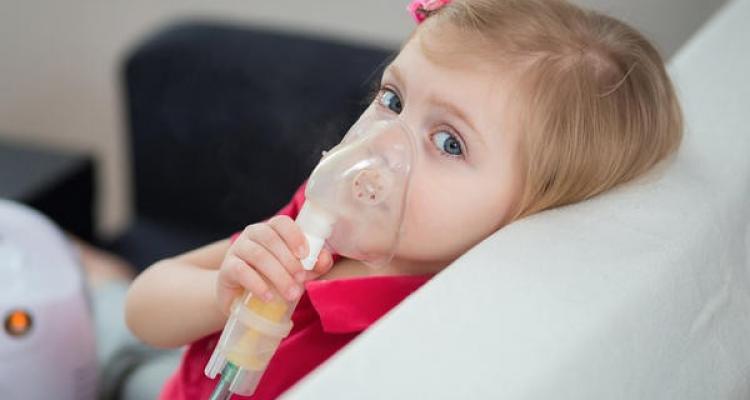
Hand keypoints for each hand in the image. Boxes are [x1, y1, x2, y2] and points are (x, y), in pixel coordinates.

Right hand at [216, 215, 333, 314]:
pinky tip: (269, 297)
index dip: (294, 236)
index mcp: (271, 229)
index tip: (305, 254)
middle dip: (289, 261)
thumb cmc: (274, 279)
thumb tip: (324, 259)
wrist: (243, 299)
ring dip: (278, 275)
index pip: (282, 223)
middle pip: (270, 239)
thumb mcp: (298, 272)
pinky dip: (257, 284)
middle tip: (301, 280)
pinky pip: (241, 271)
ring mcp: (237, 249)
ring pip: (258, 255)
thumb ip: (315, 264)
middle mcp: (252, 234)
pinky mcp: (227, 269)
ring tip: (291, 293)